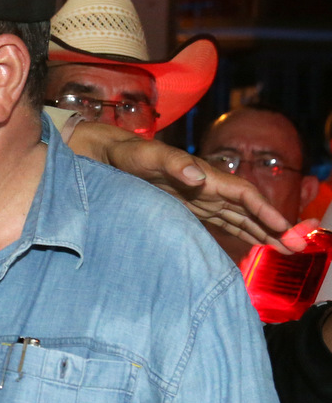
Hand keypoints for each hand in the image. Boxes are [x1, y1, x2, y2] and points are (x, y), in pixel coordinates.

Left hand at [68, 121, 305, 252]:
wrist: (107, 156)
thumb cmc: (126, 153)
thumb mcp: (145, 156)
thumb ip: (171, 163)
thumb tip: (197, 175)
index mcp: (203, 175)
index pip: (242, 193)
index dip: (264, 210)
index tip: (283, 228)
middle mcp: (207, 186)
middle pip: (248, 207)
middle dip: (272, 225)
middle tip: (296, 247)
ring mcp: (199, 197)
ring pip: (238, 216)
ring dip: (261, 231)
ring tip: (284, 249)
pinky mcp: (188, 206)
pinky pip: (222, 220)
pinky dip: (241, 231)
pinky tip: (253, 242)